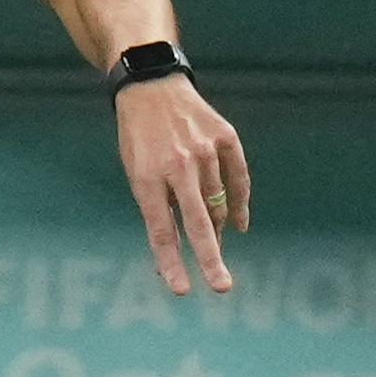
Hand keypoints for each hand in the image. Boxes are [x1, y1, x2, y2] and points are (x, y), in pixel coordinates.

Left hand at [113, 70, 246, 297]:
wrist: (152, 86)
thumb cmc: (140, 139)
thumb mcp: (136, 172)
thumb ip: (157, 208)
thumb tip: (177, 251)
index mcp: (148, 176)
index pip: (162, 229)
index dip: (171, 261)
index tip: (181, 290)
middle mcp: (178, 164)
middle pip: (198, 221)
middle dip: (210, 258)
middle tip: (222, 287)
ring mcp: (205, 149)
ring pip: (218, 204)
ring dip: (216, 231)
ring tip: (213, 250)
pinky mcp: (225, 137)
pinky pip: (238, 179)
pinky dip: (239, 203)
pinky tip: (238, 224)